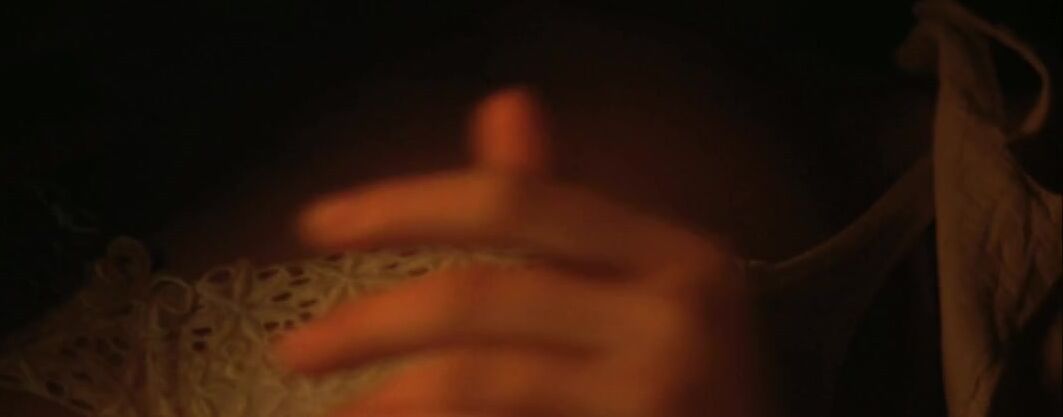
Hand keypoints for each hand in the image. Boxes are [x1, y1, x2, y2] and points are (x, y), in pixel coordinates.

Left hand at [275, 88, 762, 416]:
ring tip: (329, 412)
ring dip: (385, 397)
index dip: (403, 208)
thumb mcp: (643, 286)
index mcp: (676, 254)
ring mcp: (659, 395)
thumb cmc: (694, 384)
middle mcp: (677, 317)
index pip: (514, 203)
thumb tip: (504, 106)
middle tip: (297, 351)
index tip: (319, 223)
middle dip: (371, 323)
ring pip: (479, 380)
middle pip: (482, 297)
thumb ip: (563, 211)